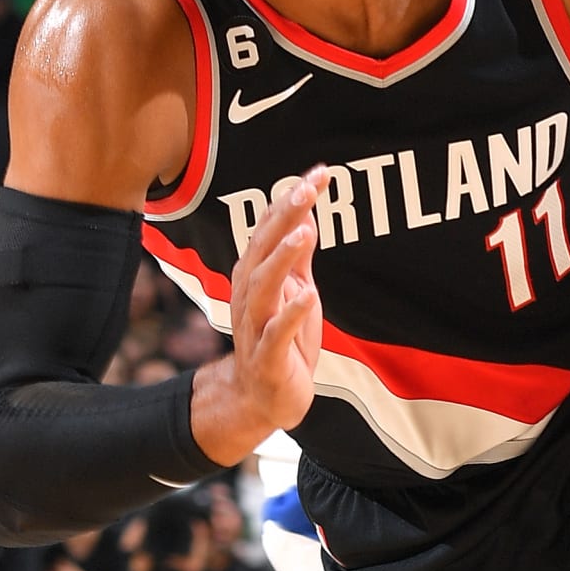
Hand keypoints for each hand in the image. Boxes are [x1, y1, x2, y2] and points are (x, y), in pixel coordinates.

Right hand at [191, 170, 324, 464]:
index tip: (320, 172)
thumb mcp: (296, 291)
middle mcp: (250, 295)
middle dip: (284, 216)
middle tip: (307, 187)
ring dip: (282, 258)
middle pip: (263, 248)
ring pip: (264, 286)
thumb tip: (306, 214)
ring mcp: (256, 326)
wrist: (261, 398)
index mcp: (256, 275)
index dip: (293, 200)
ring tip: (305, 233)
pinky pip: (276, 333)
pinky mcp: (267, 357)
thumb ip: (298, 256)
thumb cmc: (282, 340)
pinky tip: (308, 295)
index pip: (272, 229)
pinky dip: (290, 314)